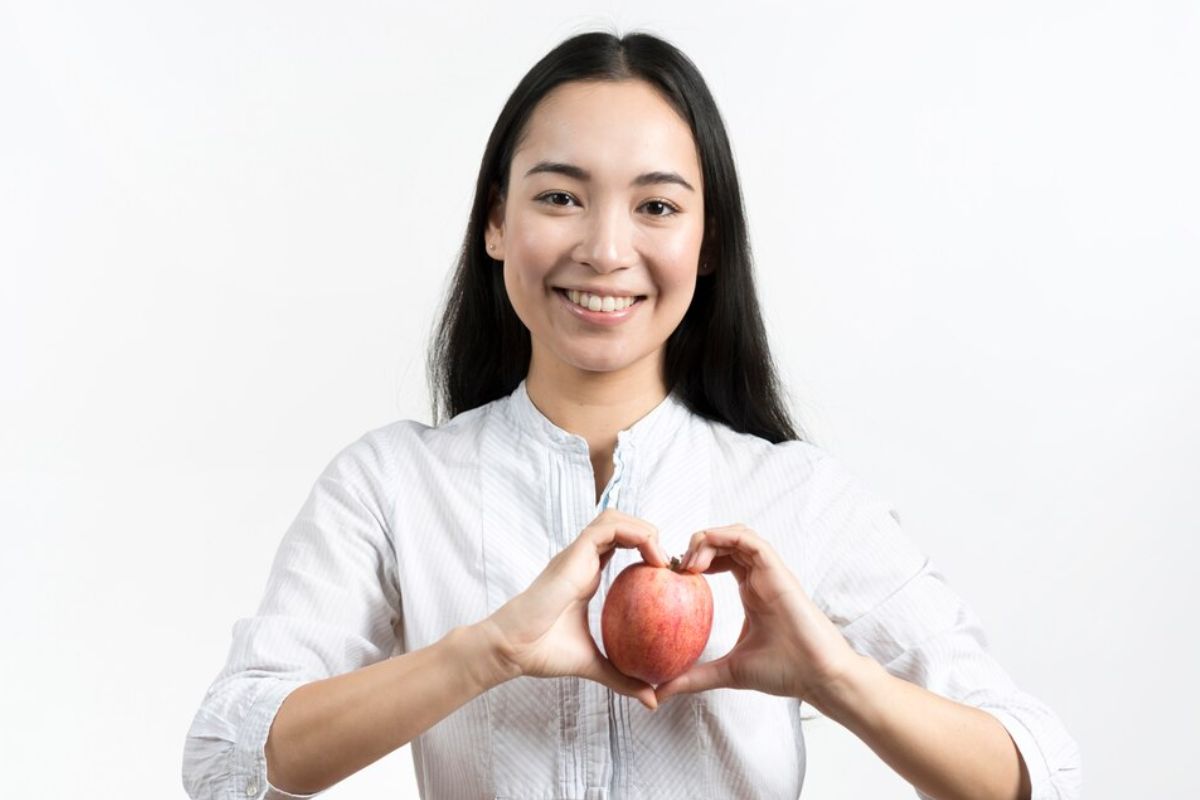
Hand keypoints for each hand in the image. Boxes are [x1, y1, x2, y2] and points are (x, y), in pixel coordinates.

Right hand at [483, 509, 667, 709]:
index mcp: (587, 575)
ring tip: (664, 560)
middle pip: (620, 525)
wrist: (513, 648)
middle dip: (650, 534)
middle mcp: (583, 559)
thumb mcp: (594, 663)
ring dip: (645, 529)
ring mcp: (578, 554)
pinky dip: (636, 534)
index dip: (645, 550)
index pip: (619, 546)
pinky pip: (609, 527)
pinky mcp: (575, 553)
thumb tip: (652, 699)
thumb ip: (622, 677)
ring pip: (616, 518)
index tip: (668, 575)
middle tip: (670, 565)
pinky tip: (654, 560)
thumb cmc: (544, 652)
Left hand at [655, 524, 862, 706]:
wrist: (818, 676)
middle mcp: (759, 577)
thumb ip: (696, 677)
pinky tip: (703, 559)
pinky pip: (750, 540)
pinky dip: (724, 538)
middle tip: (677, 567)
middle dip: (697, 545)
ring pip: (736, 534)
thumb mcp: (729, 671)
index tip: (674, 578)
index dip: (696, 559)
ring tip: (688, 563)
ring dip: (707, 538)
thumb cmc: (783, 672)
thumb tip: (661, 692)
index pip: (721, 559)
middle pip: (726, 541)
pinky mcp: (778, 570)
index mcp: (751, 591)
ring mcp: (769, 572)